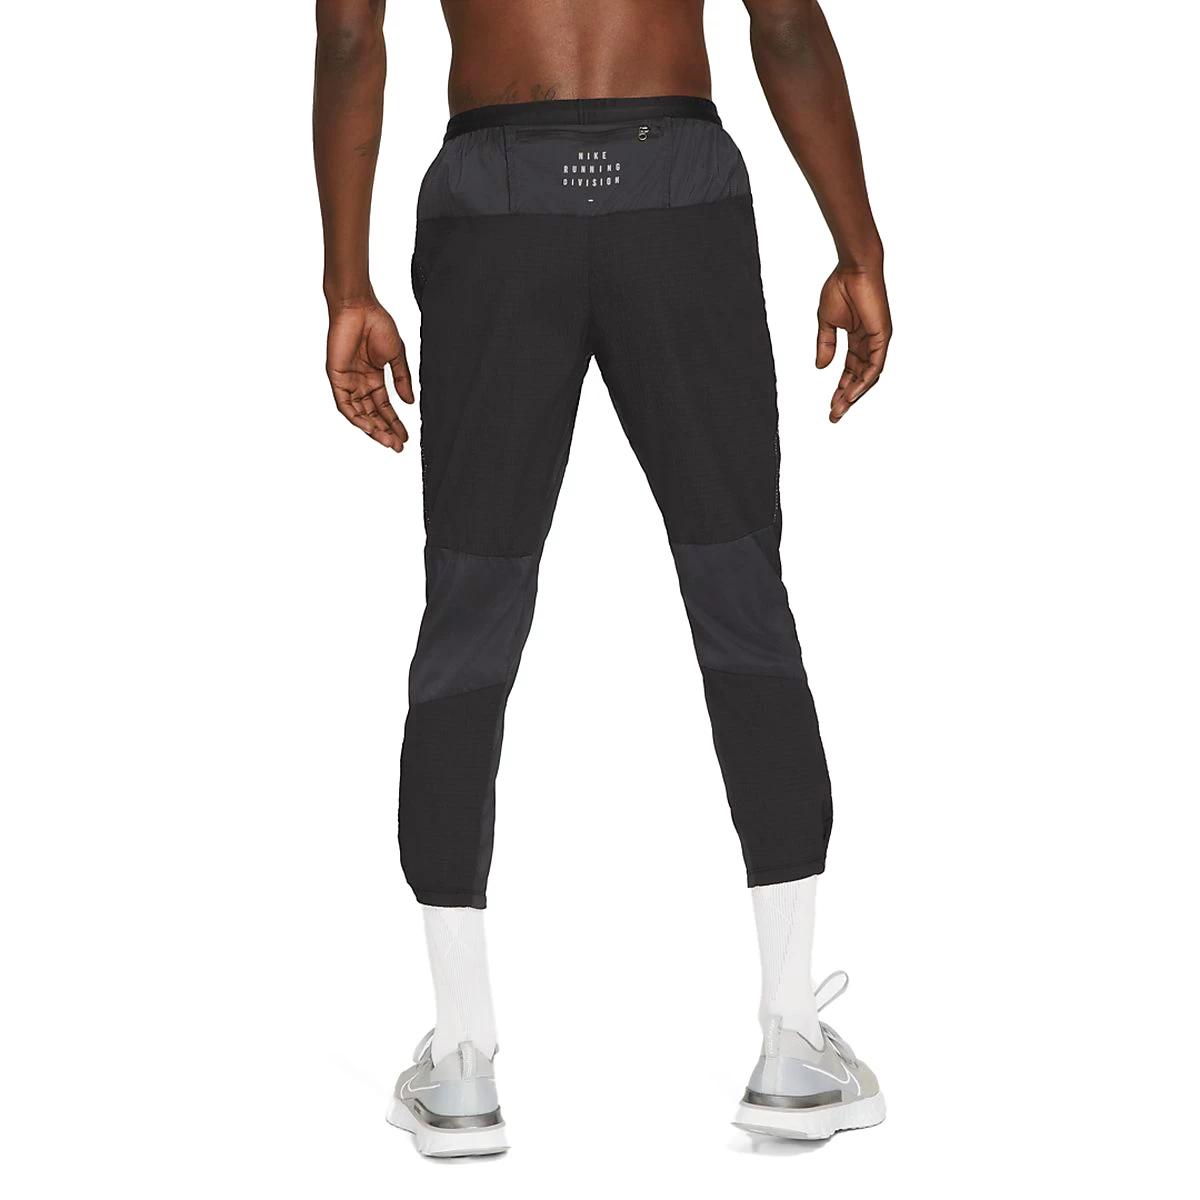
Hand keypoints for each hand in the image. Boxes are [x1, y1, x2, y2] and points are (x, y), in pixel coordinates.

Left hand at [325, 300, 413, 451]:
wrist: (359, 307)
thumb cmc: (377, 324)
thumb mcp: (396, 356)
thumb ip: (402, 380)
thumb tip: (409, 403)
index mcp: (374, 377)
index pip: (383, 406)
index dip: (394, 422)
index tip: (405, 437)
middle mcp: (360, 382)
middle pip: (372, 414)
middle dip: (385, 431)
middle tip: (397, 446)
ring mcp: (348, 381)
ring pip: (359, 413)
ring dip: (372, 429)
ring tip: (386, 441)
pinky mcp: (337, 378)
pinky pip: (345, 404)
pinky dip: (356, 417)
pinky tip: (369, 427)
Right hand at [815, 266, 891, 422]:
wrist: (853, 268)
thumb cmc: (841, 287)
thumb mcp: (826, 322)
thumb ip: (825, 344)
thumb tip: (820, 367)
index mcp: (857, 338)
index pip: (850, 370)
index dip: (840, 388)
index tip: (830, 405)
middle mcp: (870, 342)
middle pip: (859, 377)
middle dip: (847, 397)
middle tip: (835, 415)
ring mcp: (877, 340)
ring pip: (868, 375)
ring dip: (854, 394)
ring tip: (840, 409)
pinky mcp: (882, 336)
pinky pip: (875, 365)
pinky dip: (864, 381)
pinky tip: (852, 394)